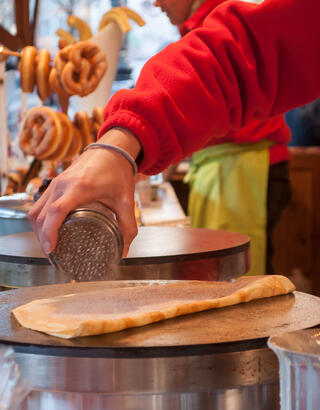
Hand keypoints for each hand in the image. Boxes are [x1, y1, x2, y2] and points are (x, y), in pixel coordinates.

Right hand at [28, 128, 141, 256]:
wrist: (111, 150)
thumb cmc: (117, 172)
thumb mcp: (126, 201)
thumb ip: (128, 226)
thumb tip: (125, 249)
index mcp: (80, 187)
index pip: (56, 211)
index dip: (50, 232)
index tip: (51, 249)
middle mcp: (63, 185)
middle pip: (41, 215)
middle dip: (43, 238)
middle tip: (54, 257)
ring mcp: (56, 183)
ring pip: (36, 211)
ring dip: (38, 230)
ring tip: (50, 247)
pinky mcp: (54, 184)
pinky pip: (39, 204)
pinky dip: (40, 220)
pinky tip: (48, 231)